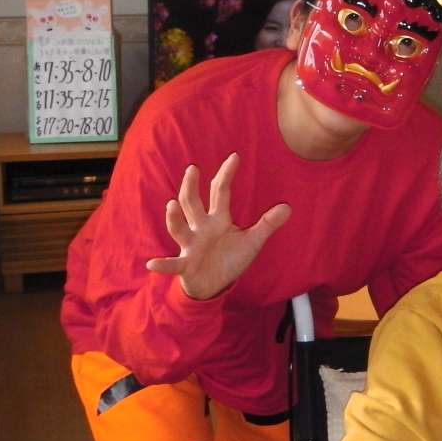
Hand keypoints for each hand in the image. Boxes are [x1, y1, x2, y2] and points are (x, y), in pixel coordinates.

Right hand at [144, 153, 290, 300]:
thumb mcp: (252, 241)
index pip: (220, 192)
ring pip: (179, 228)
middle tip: (193, 169)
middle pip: (192, 203)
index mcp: (218, 219)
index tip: (234, 157)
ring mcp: (191, 245)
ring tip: (171, 205)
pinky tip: (153, 264)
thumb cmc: (230, 258)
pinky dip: (163, 264)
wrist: (215, 283)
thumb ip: (267, 224)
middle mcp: (201, 227)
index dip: (226, 175)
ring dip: (174, 218)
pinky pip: (173, 264)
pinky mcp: (185, 264)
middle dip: (191, 186)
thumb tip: (288, 207)